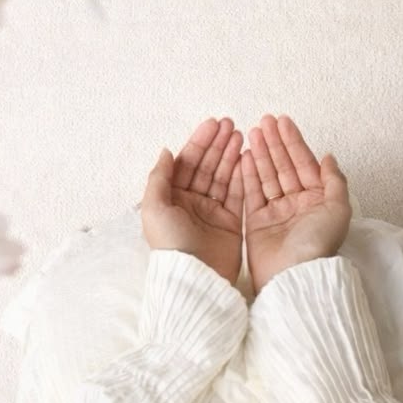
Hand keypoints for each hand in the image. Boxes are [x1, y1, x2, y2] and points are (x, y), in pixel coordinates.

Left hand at [141, 117, 244, 288]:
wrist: (194, 278)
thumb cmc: (170, 245)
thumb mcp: (154, 208)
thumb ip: (159, 177)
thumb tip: (166, 151)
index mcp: (171, 198)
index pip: (187, 163)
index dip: (200, 142)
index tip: (214, 124)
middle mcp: (191, 203)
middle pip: (207, 166)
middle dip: (218, 144)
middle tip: (231, 124)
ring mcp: (212, 212)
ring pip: (223, 176)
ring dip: (231, 155)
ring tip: (242, 135)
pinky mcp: (230, 223)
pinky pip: (238, 194)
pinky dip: (243, 175)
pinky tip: (248, 158)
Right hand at [241, 114, 351, 294]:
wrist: (293, 275)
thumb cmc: (318, 244)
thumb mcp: (338, 209)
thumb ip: (334, 181)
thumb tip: (328, 157)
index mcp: (317, 200)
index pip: (303, 164)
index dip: (293, 142)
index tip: (283, 122)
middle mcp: (297, 204)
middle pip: (284, 166)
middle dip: (274, 143)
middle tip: (264, 121)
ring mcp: (276, 212)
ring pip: (267, 176)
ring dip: (261, 153)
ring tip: (252, 132)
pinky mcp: (256, 222)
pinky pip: (251, 192)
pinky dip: (247, 174)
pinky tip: (244, 156)